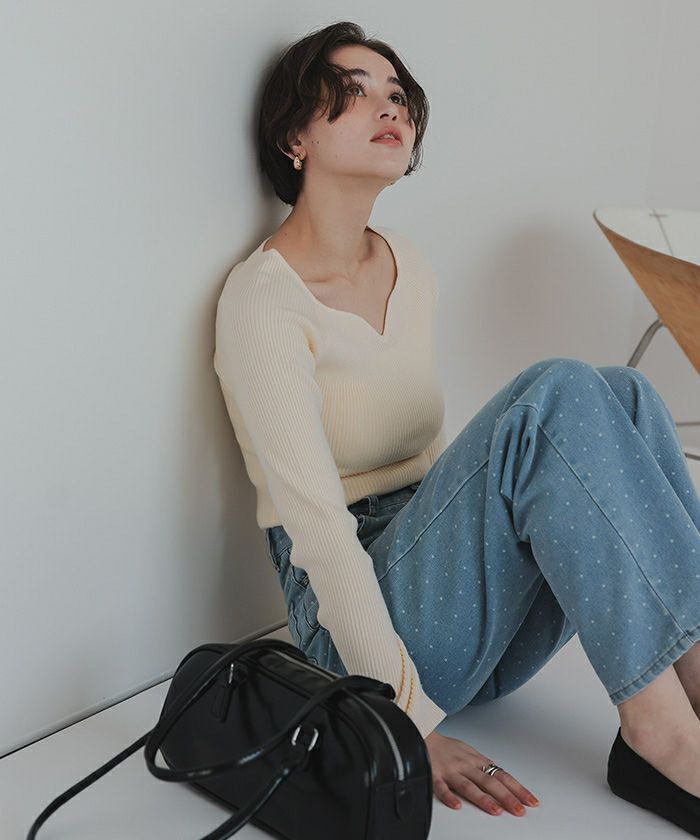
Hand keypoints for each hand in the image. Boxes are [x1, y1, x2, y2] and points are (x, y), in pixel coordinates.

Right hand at [424, 731, 539, 816]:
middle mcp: (466, 764)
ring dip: (483, 798)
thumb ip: (483, 766)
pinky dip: (449, 796)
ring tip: (496, 811)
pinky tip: (456, 805)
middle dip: (506, 796)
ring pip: (469, 785)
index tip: (530, 801)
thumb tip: (502, 777)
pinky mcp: (434, 774)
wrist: (421, 733)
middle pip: (489, 781)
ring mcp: (450, 770)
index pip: (502, 775)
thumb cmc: (445, 747)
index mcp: (476, 760)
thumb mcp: (468, 752)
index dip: (517, 788)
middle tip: (520, 810)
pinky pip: (441, 787)